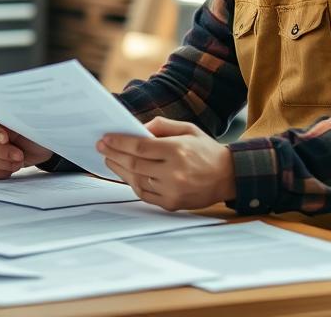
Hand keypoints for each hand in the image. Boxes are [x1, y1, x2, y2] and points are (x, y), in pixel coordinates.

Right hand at [0, 111, 53, 178]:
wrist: (36, 146)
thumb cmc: (32, 130)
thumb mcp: (28, 123)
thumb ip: (16, 121)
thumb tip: (10, 122)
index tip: (6, 139)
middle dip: (3, 152)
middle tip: (19, 156)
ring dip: (3, 163)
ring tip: (18, 162)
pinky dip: (0, 171)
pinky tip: (11, 168)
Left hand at [97, 117, 235, 210]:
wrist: (229, 176)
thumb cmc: (206, 150)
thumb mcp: (188, 129)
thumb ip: (162, 126)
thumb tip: (137, 129)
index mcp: (177, 150)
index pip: (140, 146)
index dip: (119, 142)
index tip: (105, 138)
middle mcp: (174, 172)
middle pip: (134, 164)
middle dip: (114, 155)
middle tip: (101, 148)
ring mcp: (172, 190)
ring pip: (136, 180)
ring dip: (120, 170)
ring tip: (110, 160)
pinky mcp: (172, 203)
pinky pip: (145, 194)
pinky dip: (133, 184)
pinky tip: (126, 174)